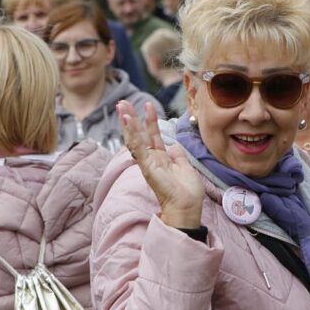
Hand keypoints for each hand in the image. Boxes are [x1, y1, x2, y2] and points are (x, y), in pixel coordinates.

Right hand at [117, 101, 204, 227]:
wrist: (187, 207)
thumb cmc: (187, 192)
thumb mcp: (185, 167)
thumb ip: (178, 155)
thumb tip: (173, 146)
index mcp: (160, 158)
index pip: (152, 135)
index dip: (149, 120)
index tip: (146, 105)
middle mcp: (152, 159)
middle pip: (139, 134)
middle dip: (132, 117)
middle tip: (122, 102)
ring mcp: (148, 163)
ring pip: (135, 138)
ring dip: (128, 122)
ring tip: (122, 106)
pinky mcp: (147, 167)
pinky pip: (138, 148)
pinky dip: (132, 134)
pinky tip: (128, 121)